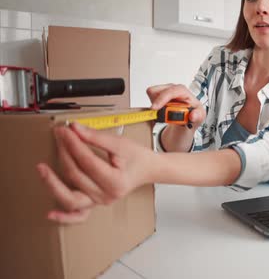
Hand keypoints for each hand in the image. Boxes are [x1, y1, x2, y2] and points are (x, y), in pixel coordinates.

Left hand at [36, 122, 157, 223]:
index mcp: (116, 181)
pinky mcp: (94, 204)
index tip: (65, 131)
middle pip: (76, 175)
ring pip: (70, 197)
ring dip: (53, 183)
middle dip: (64, 153)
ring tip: (41, 168)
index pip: (87, 161)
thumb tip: (74, 129)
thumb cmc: (137, 157)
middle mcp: (107, 196)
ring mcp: (99, 202)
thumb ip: (96, 137)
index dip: (73, 144)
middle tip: (59, 137)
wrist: (148, 169)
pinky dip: (64, 217)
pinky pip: (78, 215)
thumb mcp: (120, 143)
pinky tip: (50, 213)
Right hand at [146, 84, 205, 127]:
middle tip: (161, 116)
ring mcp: (165, 90)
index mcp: (183, 91)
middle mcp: (173, 88)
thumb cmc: (193, 113)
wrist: (187, 117)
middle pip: (158, 91)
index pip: (171, 91)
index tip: (155, 108)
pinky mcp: (158, 94)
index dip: (162, 98)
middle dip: (157, 104)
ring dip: (156, 106)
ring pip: (152, 94)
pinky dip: (153, 106)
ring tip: (165, 113)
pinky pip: (150, 98)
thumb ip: (198, 116)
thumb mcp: (199, 116)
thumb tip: (192, 115)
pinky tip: (161, 111)